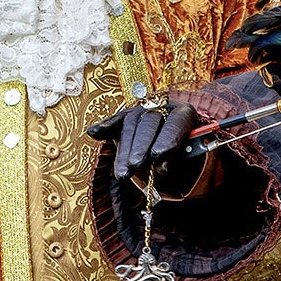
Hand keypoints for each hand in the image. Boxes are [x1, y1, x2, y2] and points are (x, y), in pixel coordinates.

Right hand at [89, 96, 203, 184]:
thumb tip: (163, 167)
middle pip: (150, 122)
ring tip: (123, 173)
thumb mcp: (187, 158)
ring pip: (132, 124)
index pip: (177, 121)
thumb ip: (178, 160)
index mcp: (185, 114)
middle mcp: (164, 107)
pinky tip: (93, 133)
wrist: (177, 145)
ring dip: (124, 149)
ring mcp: (144, 110)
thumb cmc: (183, 155)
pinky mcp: (128, 116)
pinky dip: (104, 127)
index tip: (158, 155)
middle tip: (136, 165)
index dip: (168, 137)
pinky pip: (116, 120)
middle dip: (141, 145)